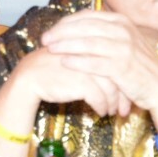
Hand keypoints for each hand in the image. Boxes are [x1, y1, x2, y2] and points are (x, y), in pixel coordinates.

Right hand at [0, 46, 129, 118]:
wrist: (31, 76)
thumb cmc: (55, 68)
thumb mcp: (77, 58)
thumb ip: (95, 59)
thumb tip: (117, 77)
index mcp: (92, 44)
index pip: (116, 62)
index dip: (123, 80)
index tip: (127, 94)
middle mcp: (92, 53)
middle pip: (117, 75)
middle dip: (123, 95)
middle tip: (125, 109)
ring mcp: (87, 66)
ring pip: (111, 88)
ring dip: (113, 103)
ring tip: (112, 112)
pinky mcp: (80, 81)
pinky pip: (99, 97)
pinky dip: (102, 107)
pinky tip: (101, 112)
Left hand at [40, 12, 157, 128]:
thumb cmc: (138, 67)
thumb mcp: (123, 43)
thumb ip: (103, 34)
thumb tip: (73, 29)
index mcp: (122, 22)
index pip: (87, 16)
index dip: (66, 22)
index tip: (51, 30)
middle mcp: (123, 31)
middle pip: (84, 27)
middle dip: (61, 32)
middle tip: (44, 39)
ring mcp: (125, 48)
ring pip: (87, 43)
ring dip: (66, 45)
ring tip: (49, 49)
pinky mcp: (124, 67)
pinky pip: (95, 62)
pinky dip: (78, 61)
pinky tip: (64, 62)